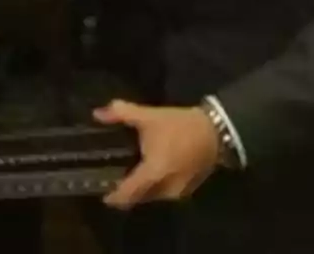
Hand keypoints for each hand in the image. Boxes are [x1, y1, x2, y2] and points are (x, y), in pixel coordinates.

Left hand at [93, 99, 219, 209]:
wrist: (216, 131)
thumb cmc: (180, 126)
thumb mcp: (149, 116)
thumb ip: (121, 114)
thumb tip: (97, 113)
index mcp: (153, 173)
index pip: (127, 193)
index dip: (113, 196)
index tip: (100, 191)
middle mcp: (165, 189)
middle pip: (138, 198)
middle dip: (124, 193)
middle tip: (110, 180)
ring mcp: (178, 193)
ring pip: (151, 197)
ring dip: (140, 191)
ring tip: (127, 176)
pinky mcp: (187, 191)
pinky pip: (163, 194)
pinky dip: (154, 188)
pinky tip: (148, 174)